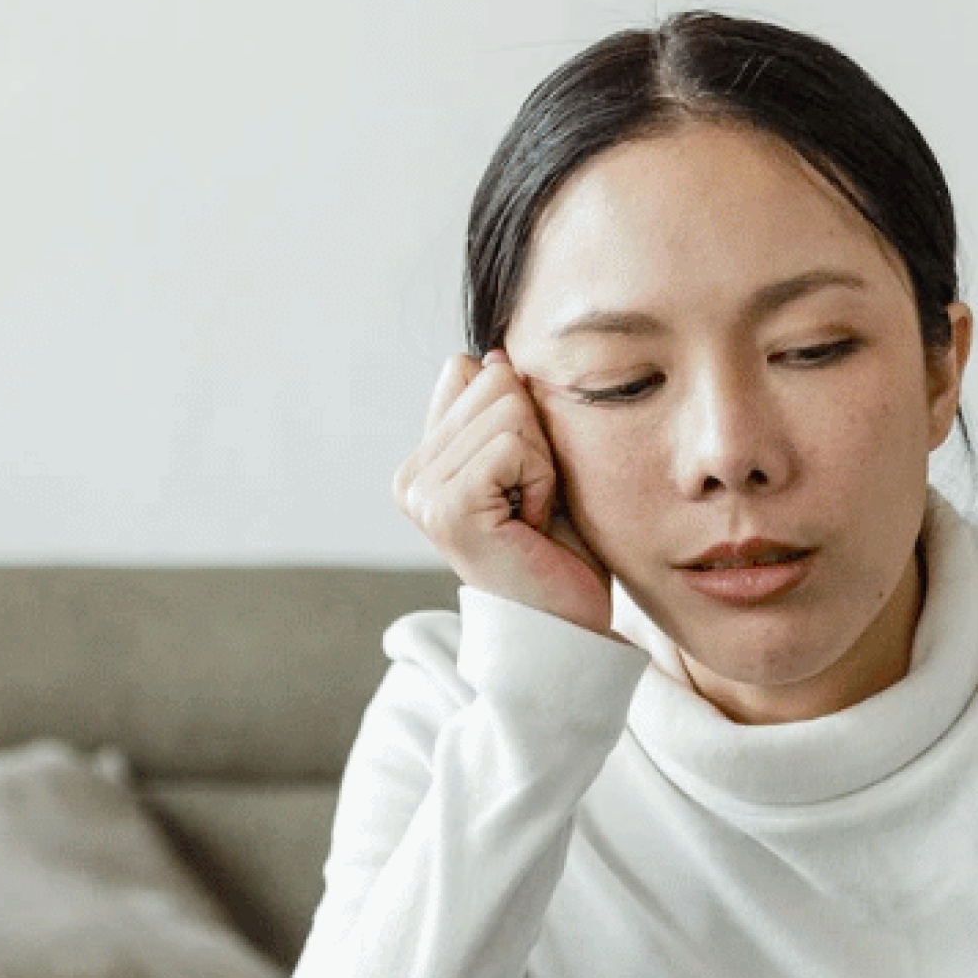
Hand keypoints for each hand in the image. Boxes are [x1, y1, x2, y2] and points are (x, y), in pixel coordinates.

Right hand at [394, 351, 610, 634]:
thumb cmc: (558, 549)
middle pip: (494, 380)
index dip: (520, 415)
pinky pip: (513, 444)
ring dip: (542, 462)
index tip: (522, 477)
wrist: (566, 625)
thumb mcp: (531, 463)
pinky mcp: (448, 508)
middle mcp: (410, 476)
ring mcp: (422, 493)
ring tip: (532, 513)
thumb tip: (490, 352)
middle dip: (535, 437)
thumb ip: (504, 412)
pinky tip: (532, 522)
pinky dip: (541, 479)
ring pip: (508, 409)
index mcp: (423, 461)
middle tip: (532, 500)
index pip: (470, 370)